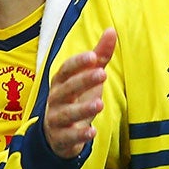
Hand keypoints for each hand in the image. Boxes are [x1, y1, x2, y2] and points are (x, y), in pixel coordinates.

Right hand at [44, 29, 115, 158]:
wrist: (57, 134)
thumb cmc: (74, 98)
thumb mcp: (87, 77)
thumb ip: (99, 56)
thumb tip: (112, 30)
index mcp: (61, 82)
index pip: (65, 69)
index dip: (78, 63)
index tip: (93, 56)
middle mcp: (56, 99)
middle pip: (66, 89)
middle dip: (83, 81)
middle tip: (103, 74)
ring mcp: (56, 119)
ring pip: (67, 113)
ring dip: (82, 109)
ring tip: (99, 104)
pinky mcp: (61, 138)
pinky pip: (69, 137)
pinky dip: (80, 135)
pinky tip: (92, 131)